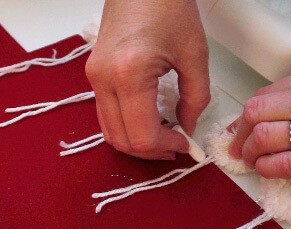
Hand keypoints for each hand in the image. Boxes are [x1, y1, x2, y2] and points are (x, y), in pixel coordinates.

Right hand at [85, 0, 209, 159]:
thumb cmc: (167, 5)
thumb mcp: (194, 54)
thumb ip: (196, 98)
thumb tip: (188, 127)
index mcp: (128, 75)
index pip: (141, 135)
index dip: (166, 147)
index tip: (185, 144)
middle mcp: (104, 80)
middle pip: (121, 139)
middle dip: (149, 151)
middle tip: (175, 146)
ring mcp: (95, 78)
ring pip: (109, 131)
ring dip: (136, 141)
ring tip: (163, 137)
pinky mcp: (94, 74)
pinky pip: (106, 114)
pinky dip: (126, 125)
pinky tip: (149, 121)